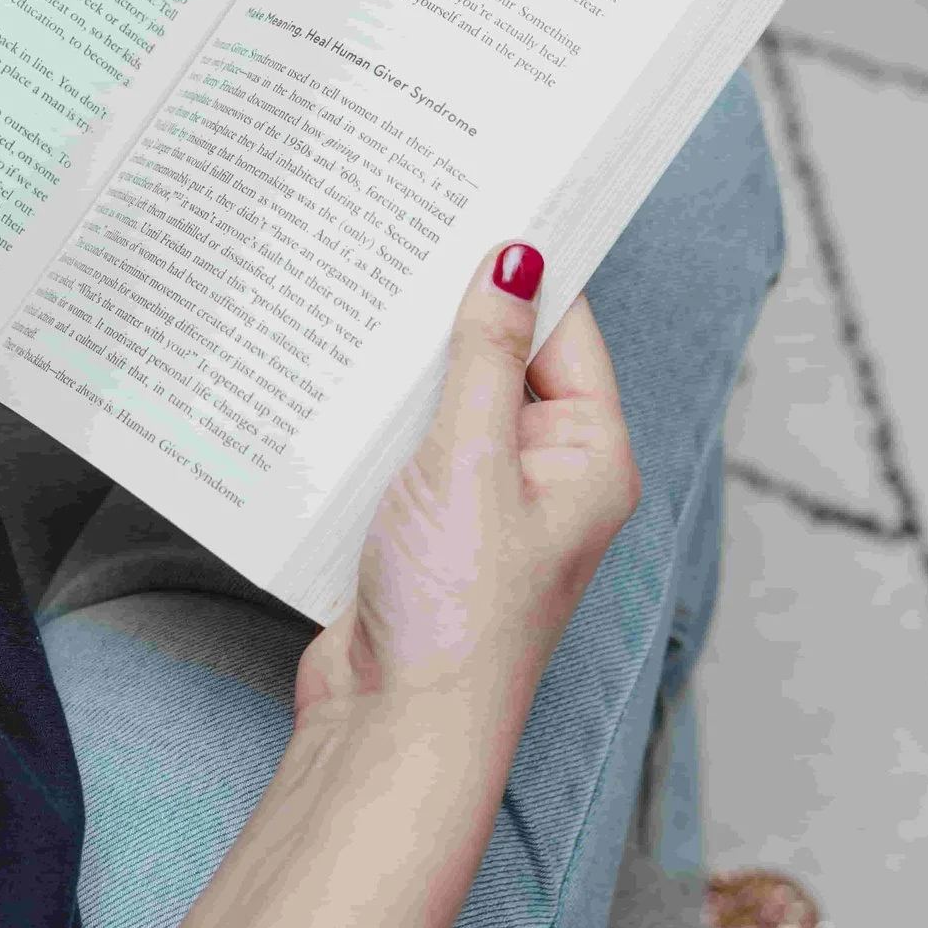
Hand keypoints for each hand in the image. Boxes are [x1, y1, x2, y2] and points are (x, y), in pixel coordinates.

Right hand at [180, 243, 635, 927]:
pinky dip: (378, 410)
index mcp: (591, 457)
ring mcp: (484, 500)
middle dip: (455, 307)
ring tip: (360, 291)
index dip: (525, 267)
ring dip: (409, 361)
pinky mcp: (427, 522)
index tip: (479, 199)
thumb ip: (489, 355)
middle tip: (404, 231)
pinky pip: (408, 440)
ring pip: (450, 396)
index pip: (566, 329)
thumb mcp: (472, 459)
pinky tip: (336, 374)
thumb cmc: (457, 615)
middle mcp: (547, 474)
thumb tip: (515, 261)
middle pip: (507, 356)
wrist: (391, 727)